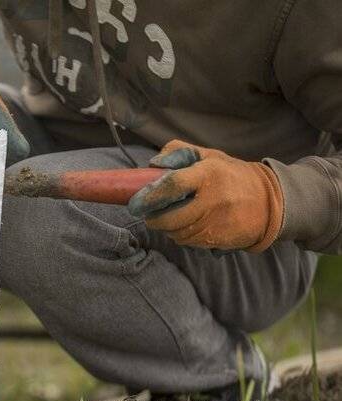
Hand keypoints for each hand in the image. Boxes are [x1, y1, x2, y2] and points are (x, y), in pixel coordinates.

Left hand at [127, 140, 284, 251]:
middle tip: (148, 215)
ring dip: (168, 229)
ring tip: (170, 218)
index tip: (135, 203)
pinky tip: (187, 226)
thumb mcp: (209, 156)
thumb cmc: (230, 176)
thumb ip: (179, 152)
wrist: (270, 201)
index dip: (150, 196)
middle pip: (170, 218)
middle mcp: (213, 200)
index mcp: (209, 174)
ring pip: (178, 233)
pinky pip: (190, 242)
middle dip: (153, 219)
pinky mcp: (221, 239)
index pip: (173, 185)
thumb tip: (154, 164)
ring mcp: (218, 222)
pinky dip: (183, 237)